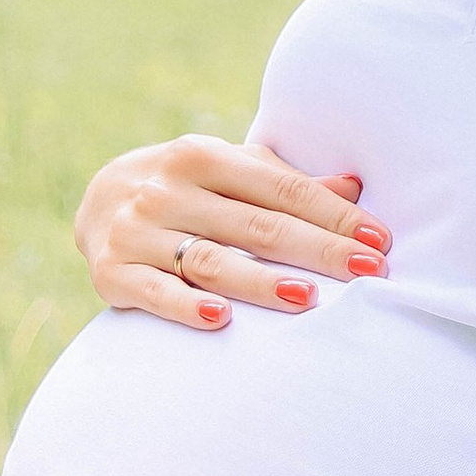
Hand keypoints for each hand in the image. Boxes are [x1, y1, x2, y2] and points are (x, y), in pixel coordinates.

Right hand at [73, 133, 386, 331]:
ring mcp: (138, 231)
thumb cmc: (188, 187)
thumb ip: (287, 182)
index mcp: (204, 156)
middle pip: (256, 225)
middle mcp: (168, 189)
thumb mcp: (230, 171)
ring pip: (210, 261)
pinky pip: (154, 293)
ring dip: (260, 281)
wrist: (96, 199)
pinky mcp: (112, 271)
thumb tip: (356, 184)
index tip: (378, 241)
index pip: (281, 189)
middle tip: (368, 272)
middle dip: (317, 250)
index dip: (333, 215)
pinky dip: (185, 306)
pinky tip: (221, 319)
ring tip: (307, 299)